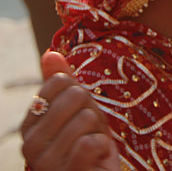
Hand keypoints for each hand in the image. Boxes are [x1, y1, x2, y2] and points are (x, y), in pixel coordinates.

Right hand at [20, 51, 119, 170]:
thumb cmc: (89, 147)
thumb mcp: (79, 111)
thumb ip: (63, 84)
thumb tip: (50, 52)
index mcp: (29, 124)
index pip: (59, 82)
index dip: (81, 94)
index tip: (81, 114)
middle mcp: (29, 143)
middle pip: (75, 96)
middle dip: (93, 112)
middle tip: (90, 132)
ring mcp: (44, 162)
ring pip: (85, 118)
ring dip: (99, 132)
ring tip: (93, 148)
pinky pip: (89, 143)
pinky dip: (102, 148)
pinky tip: (96, 159)